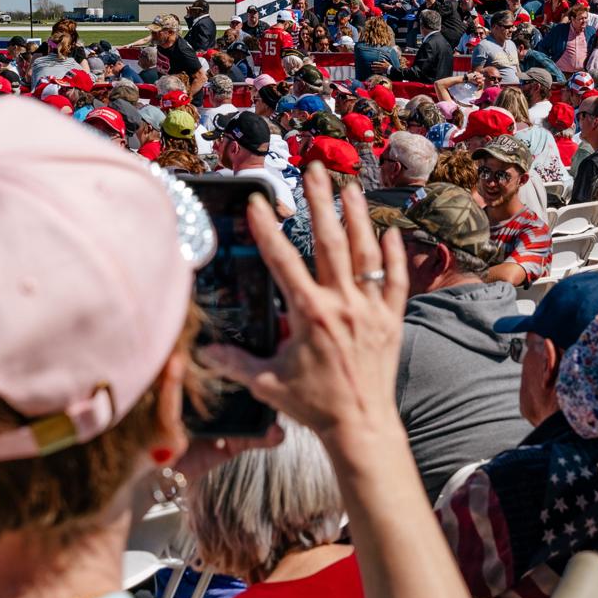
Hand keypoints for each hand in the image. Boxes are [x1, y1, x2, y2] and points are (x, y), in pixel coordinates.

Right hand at [206, 165, 409, 460]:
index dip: (267, 231)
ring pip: (365, 253)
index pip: (283, 262)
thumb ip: (235, 364)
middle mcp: (342, 305)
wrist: (361, 426)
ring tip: (350, 188)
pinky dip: (394, 255)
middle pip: (330, 242)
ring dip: (358, 217)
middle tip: (314, 171)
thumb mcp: (268, 384)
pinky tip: (390, 231)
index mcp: (309, 315)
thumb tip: (203, 352)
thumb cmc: (314, 406)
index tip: (258, 203)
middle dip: (320, 203)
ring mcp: (370, 310)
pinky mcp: (391, 320)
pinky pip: (394, 280)